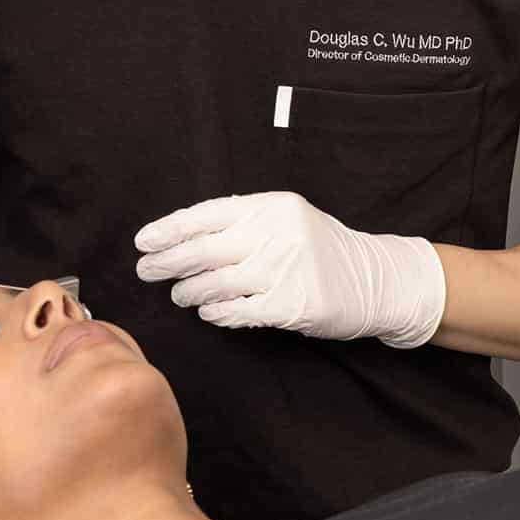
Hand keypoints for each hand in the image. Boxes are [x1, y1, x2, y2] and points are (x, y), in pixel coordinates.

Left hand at [134, 191, 445, 347]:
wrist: (376, 279)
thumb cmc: (320, 249)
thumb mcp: (287, 219)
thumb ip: (243, 223)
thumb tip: (180, 239)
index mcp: (271, 206)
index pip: (207, 214)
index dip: (169, 229)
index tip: (143, 241)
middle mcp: (277, 233)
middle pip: (204, 249)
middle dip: (168, 262)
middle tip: (146, 271)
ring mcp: (286, 270)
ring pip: (217, 283)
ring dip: (191, 291)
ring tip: (181, 295)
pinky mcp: (293, 305)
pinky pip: (239, 311)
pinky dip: (218, 313)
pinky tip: (210, 313)